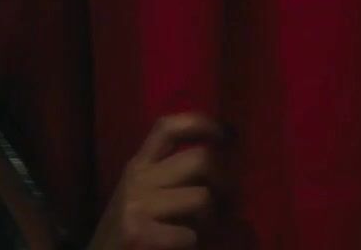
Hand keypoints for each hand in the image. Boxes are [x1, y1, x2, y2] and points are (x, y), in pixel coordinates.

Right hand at [88, 112, 230, 248]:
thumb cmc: (130, 232)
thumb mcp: (146, 195)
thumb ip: (174, 176)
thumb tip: (225, 162)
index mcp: (140, 164)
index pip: (169, 126)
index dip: (203, 124)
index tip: (228, 136)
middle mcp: (137, 177)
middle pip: (200, 158)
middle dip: (226, 181)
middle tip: (230, 203)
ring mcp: (136, 205)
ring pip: (202, 197)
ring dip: (214, 219)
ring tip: (208, 232)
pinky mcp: (137, 234)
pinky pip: (190, 234)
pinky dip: (196, 244)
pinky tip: (185, 247)